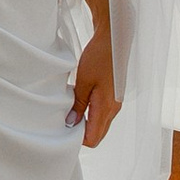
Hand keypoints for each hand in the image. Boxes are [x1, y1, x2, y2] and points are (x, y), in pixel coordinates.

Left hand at [70, 30, 120, 150]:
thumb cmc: (99, 57)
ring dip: (86, 123)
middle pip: (98, 135)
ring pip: (100, 125)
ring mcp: (115, 103)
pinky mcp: (114, 96)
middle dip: (82, 134)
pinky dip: (91, 115)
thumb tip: (71, 124)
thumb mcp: (83, 81)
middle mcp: (114, 109)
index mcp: (106, 108)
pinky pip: (102, 114)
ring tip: (71, 111)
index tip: (65, 130)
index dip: (78, 139)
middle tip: (66, 122)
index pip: (93, 139)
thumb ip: (77, 105)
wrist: (113, 40)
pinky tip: (80, 102)